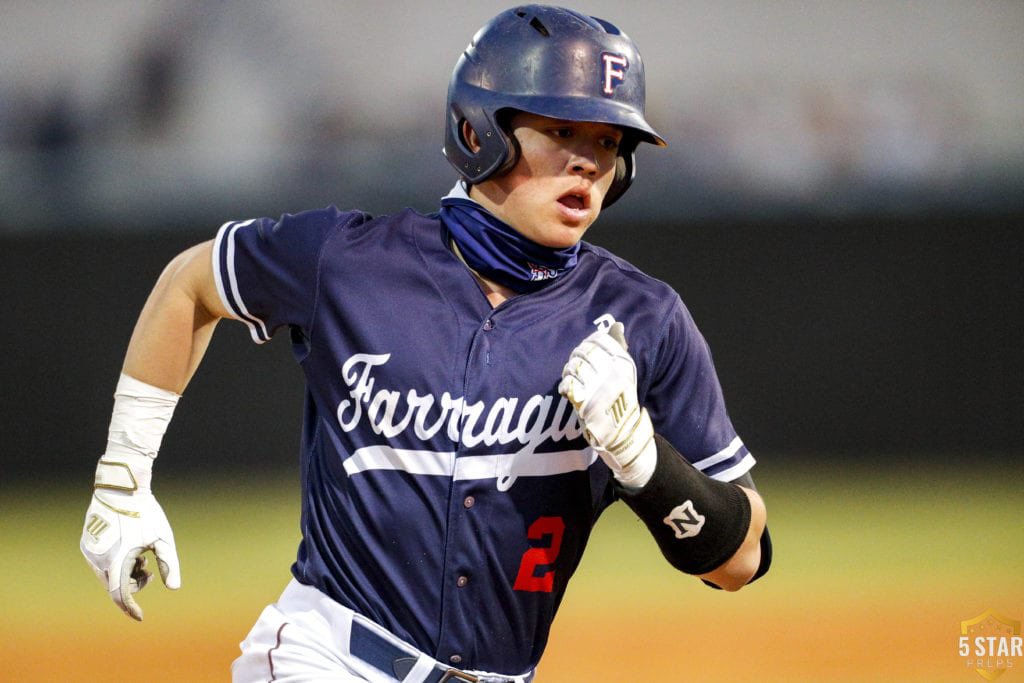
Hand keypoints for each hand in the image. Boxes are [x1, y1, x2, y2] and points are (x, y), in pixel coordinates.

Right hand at [80, 487, 180, 620]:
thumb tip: (174, 588)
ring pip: (107, 575)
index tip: (140, 617)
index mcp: (116, 561)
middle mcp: (98, 559)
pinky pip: (100, 563)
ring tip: (141, 557)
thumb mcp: (163, 538)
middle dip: (133, 585)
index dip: (130, 608)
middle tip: (149, 571)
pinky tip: (129, 550)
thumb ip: (168, 563)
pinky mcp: (86, 543)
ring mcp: (89, 551)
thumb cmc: (145, 512)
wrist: (121, 487)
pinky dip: (115, 564)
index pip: (120, 596)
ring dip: (125, 573)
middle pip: (114, 586)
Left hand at [558, 322, 655, 487]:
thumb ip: (619, 347)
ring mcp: (599, 387)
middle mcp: (613, 372)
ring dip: (568, 372)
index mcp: (623, 362)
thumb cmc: (621, 398)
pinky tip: (568, 391)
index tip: (585, 354)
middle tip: (576, 368)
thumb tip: (618, 325)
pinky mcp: (586, 401)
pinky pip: (567, 383)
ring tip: (573, 380)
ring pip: (573, 366)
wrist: (620, 430)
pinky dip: (564, 386)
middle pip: (582, 351)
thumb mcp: (625, 372)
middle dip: (575, 358)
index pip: (598, 340)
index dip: (587, 344)